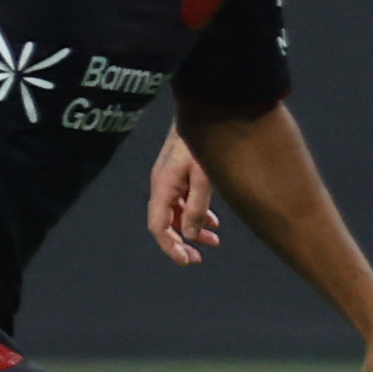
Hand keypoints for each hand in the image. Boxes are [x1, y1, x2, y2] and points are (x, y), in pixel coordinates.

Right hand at [143, 132, 220, 263]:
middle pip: (166, 223)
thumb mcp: (204, 176)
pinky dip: (196, 214)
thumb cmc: (203, 141)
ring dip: (192, 229)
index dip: (170, 247)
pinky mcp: (178, 173)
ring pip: (176, 213)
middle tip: (199, 258)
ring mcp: (169, 179)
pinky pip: (182, 201)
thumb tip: (191, 235)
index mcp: (163, 187)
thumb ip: (198, 206)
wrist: (202, 110)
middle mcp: (162, 185)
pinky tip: (213, 222)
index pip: (158, 226)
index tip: (187, 261)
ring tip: (214, 241)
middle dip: (181, 242)